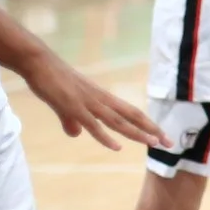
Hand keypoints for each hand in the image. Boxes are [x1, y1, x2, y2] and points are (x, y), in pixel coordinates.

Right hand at [21, 49, 165, 150]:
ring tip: (153, 143)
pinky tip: (117, 147)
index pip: (131, 112)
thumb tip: (76, 134)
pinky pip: (93, 124)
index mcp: (101, 98)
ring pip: (118, 121)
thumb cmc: (52, 80)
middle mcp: (100, 99)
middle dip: (152, 130)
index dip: (147, 124)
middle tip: (171, 143)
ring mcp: (88, 103)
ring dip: (136, 133)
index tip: (162, 136)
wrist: (38, 62)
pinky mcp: (73, 106)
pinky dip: (105, 137)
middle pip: (132, 116)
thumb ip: (71, 121)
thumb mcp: (64, 105)